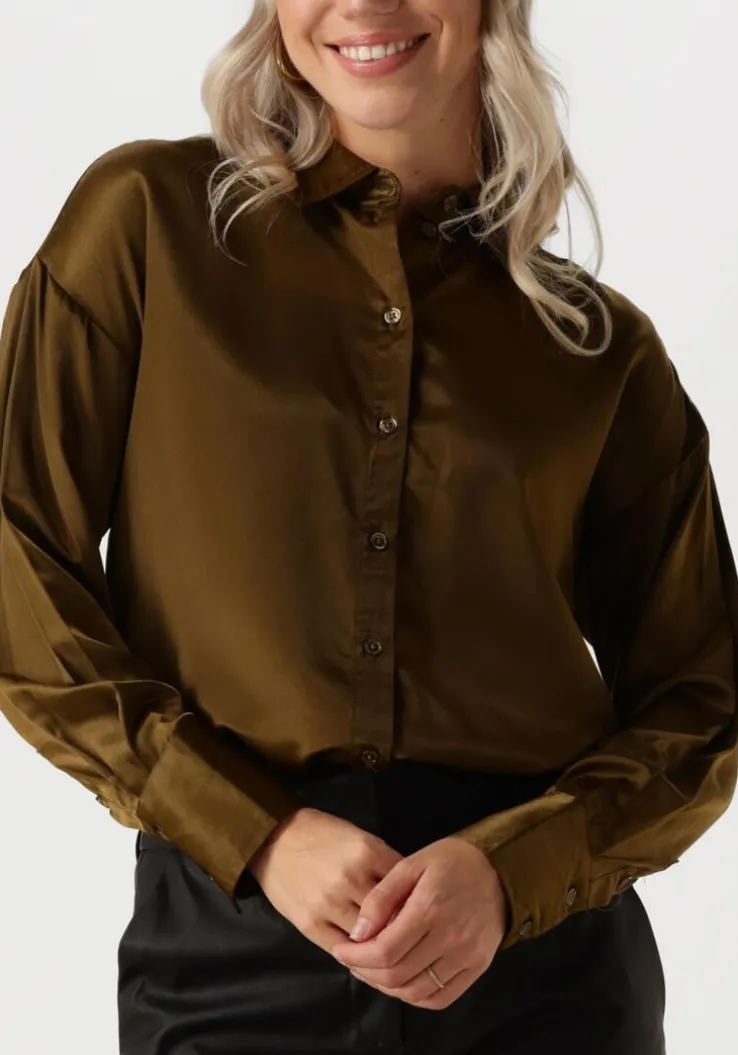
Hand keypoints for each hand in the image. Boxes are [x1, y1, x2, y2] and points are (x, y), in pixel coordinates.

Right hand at [247, 807, 404, 956]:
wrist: (273, 839)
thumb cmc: (322, 836)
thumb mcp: (360, 838)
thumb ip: (385, 865)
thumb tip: (412, 895)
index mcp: (368, 852)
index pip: (407, 887)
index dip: (416, 902)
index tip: (420, 911)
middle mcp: (351, 879)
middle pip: (391, 916)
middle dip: (401, 925)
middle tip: (408, 934)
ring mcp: (329, 904)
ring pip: (369, 938)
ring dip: (378, 944)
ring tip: (386, 945)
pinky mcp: (311, 924)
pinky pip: (343, 949)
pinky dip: (356, 954)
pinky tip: (362, 951)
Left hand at [330, 836, 507, 1009]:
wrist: (502, 870)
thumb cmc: (453, 861)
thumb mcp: (412, 864)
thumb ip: (382, 897)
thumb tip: (357, 933)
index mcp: (430, 908)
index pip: (384, 950)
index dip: (356, 956)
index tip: (342, 949)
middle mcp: (450, 938)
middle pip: (396, 975)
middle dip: (365, 971)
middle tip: (352, 959)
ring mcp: (466, 957)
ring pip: (415, 991)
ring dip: (386, 987)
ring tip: (371, 970)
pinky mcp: (477, 968)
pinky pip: (440, 998)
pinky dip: (414, 997)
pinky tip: (400, 981)